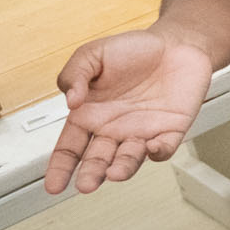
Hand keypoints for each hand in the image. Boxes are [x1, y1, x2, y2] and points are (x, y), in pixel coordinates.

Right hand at [45, 30, 215, 194]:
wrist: (176, 43)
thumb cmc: (133, 50)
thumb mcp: (92, 54)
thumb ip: (74, 75)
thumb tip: (70, 101)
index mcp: (90, 115)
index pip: (69, 148)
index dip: (60, 168)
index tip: (53, 186)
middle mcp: (114, 129)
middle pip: (98, 160)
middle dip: (91, 174)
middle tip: (86, 184)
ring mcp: (142, 132)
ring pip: (129, 159)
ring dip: (123, 168)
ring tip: (115, 173)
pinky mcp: (170, 129)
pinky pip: (164, 147)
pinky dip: (159, 151)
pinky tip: (152, 148)